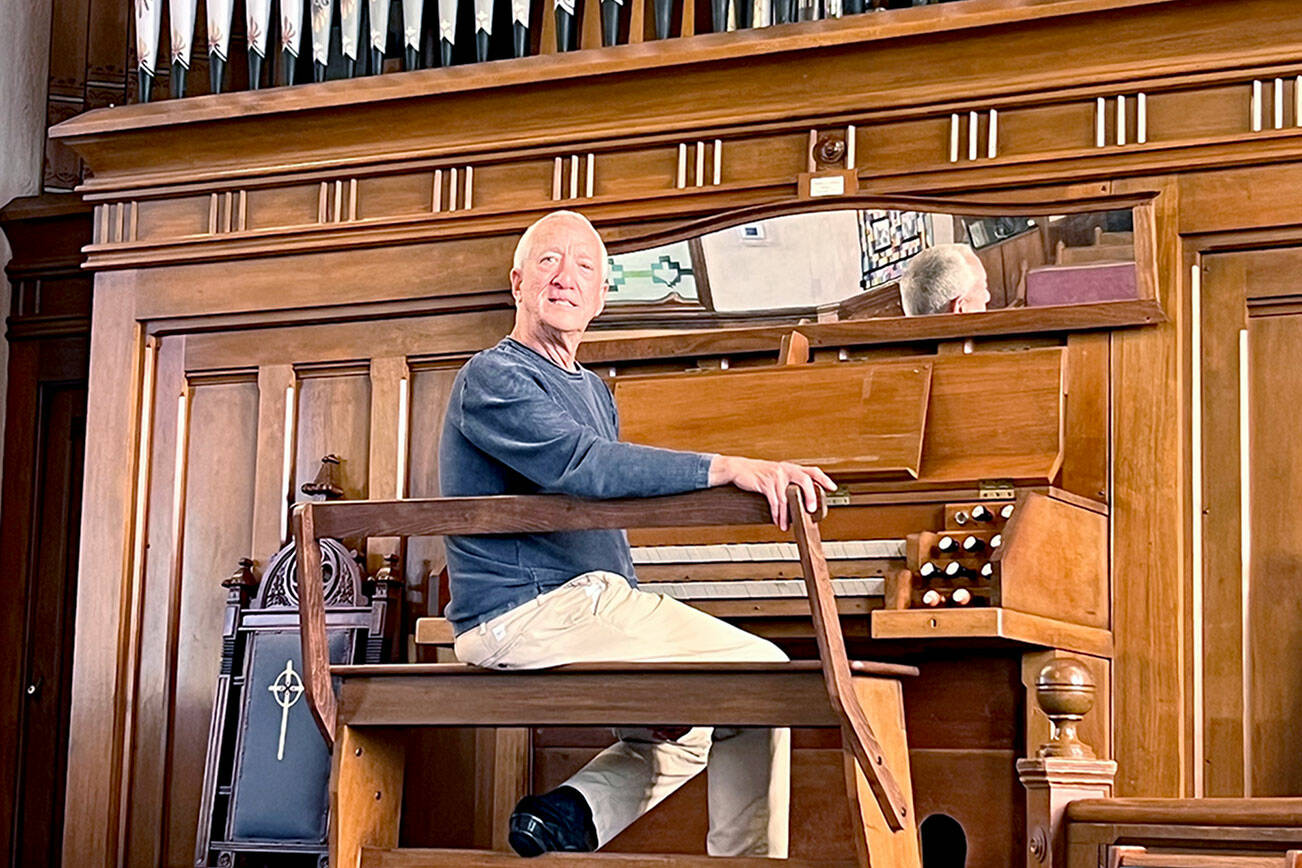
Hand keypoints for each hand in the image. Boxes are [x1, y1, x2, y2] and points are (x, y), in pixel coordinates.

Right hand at [708, 455, 835, 530]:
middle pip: (805, 480)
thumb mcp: (776, 474)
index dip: (824, 479)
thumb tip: (800, 499)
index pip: (812, 471)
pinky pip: (775, 502)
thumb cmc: (758, 473)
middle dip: (811, 495)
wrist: (739, 468)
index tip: (833, 488)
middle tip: (812, 509)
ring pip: (787, 497)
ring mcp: (776, 476)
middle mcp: (786, 470)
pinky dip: (777, 514)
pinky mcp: (766, 483)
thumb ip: (788, 482)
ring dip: (788, 514)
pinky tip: (778, 521)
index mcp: (791, 468)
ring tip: (787, 525)